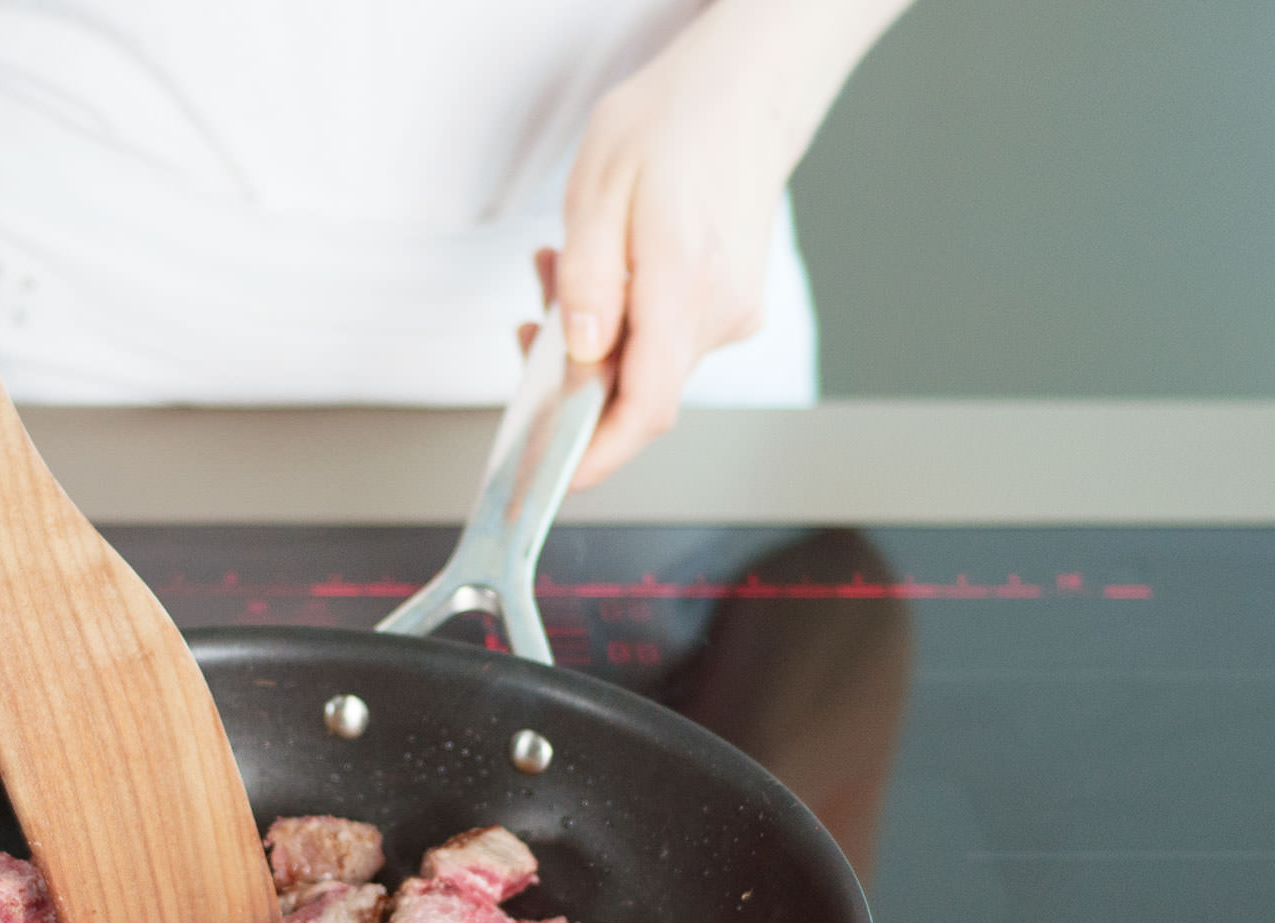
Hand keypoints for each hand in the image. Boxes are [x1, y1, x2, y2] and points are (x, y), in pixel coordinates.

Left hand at [540, 0, 911, 487]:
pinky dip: (619, 318)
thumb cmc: (675, 121)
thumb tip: (580, 354)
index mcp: (684, 287)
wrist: (748, 87)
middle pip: (633, 390)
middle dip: (570, 372)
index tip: (554, 477)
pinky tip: (600, 270)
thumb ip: (588, 282)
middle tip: (533, 317)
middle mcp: (717, 313)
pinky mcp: (727, 306)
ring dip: (590, 335)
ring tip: (559, 267)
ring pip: (643, 362)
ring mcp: (729, 314)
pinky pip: (662, 336)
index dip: (596, 455)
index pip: (644, 408)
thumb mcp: (600, 191)